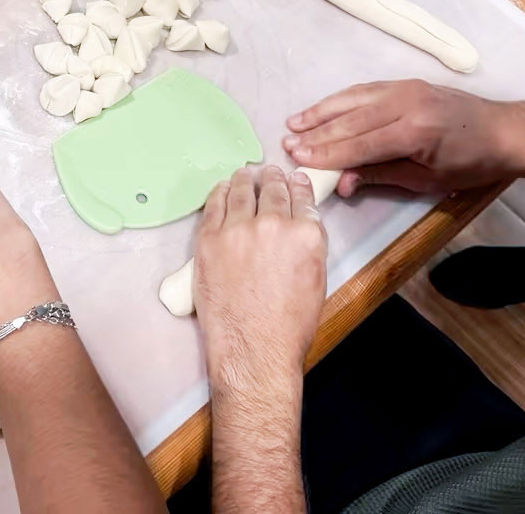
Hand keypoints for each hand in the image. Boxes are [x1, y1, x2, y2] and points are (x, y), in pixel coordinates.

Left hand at [195, 166, 325, 381]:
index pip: (302, 198)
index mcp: (306, 235)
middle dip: (272, 179)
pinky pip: (214, 205)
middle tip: (269, 173)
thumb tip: (298, 225)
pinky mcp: (209, 239)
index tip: (293, 180)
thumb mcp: (315, 280)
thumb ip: (308, 245)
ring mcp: (237, 230)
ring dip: (245, 180)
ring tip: (245, 176)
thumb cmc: (287, 326)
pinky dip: (220, 192)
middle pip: (272, 189)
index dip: (297, 186)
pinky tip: (222, 189)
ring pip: (241, 191)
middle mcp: (273, 225)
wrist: (254, 349)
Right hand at [285, 80, 524, 194]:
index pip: (360, 144)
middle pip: (351, 120)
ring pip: (353, 99)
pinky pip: (364, 90)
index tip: (298, 158)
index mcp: (415, 132)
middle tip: (287, 144)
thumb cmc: (473, 164)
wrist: (506, 131)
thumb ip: (382, 176)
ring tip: (294, 123)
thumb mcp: (428, 180)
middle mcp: (406, 103)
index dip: (327, 152)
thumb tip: (341, 182)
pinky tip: (323, 109)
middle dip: (317, 134)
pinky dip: (340, 100)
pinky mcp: (406, 83)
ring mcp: (405, 89)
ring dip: (321, 112)